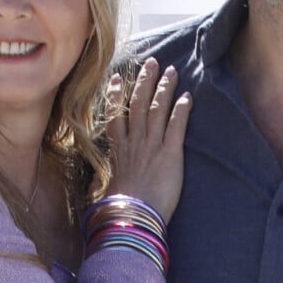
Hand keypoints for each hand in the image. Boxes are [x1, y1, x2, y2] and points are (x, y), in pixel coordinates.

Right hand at [106, 57, 192, 223]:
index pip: (115, 114)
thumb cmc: (119, 209)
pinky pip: (177, 125)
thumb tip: (95, 184)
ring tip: (171, 70)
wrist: (132, 219)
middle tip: (152, 62)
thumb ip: (102, 180)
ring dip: (164, 87)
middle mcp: (134, 141)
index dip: (115, 94)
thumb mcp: (104, 190)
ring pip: (157, 108)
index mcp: (118, 149)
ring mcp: (152, 145)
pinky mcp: (170, 153)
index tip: (116, 78)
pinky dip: (182, 109)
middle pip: (138, 103)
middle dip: (145, 80)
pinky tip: (187, 96)